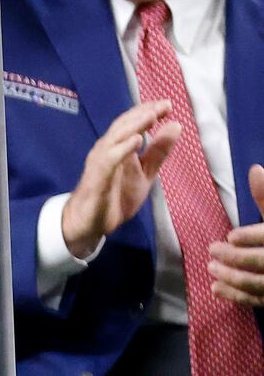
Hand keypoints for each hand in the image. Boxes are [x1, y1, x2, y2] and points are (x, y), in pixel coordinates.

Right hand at [61, 99, 178, 258]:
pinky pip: (110, 159)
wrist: (91, 221)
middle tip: (163, 105)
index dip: (148, 112)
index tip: (167, 104)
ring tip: (151, 116)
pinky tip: (136, 140)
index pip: (133, 123)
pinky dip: (123, 148)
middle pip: (124, 125)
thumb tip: (175, 126)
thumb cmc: (116, 195)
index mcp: (118, 147)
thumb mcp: (145, 173)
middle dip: (143, 114)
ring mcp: (101, 160)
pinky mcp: (98, 175)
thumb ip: (158, 151)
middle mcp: (107, 148)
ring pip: (116, 137)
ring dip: (133, 125)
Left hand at [208, 163, 263, 305]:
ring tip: (210, 269)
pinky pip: (258, 300)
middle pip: (262, 262)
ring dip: (232, 278)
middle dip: (236, 258)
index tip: (231, 236)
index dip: (252, 237)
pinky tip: (216, 288)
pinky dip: (236, 296)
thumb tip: (254, 169)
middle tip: (212, 250)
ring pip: (258, 284)